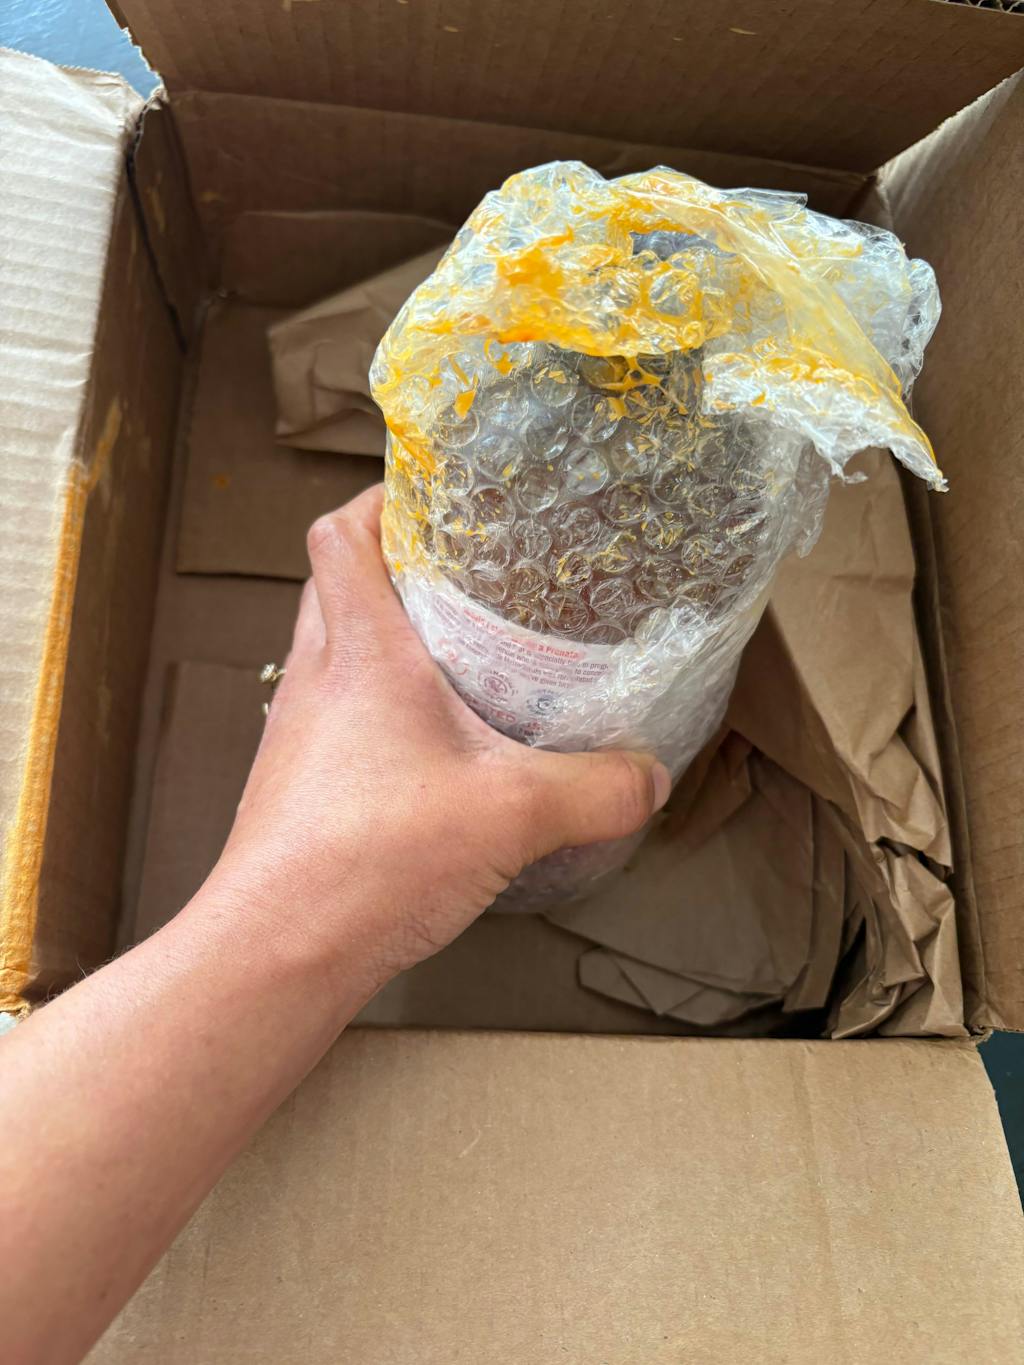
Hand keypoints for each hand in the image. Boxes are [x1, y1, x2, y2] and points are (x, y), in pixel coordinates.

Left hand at [213, 485, 669, 994]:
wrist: (278, 950)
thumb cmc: (376, 854)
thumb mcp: (511, 813)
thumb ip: (595, 790)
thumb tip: (653, 777)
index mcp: (359, 647)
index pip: (340, 533)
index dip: (379, 501)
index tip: (434, 499)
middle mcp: (316, 676)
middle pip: (338, 584)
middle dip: (396, 568)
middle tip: (468, 579)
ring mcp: (297, 732)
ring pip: (335, 653)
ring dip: (388, 643)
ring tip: (462, 659)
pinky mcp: (297, 785)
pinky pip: (337, 717)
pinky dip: (381, 711)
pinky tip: (434, 752)